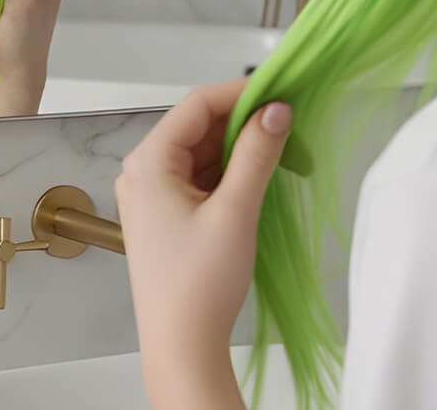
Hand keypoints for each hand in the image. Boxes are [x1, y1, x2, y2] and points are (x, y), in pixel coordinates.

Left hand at [116, 78, 292, 405]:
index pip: (196, 105)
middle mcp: (142, 171)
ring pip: (202, 152)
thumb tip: (276, 110)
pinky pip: (199, 176)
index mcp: (148, 162)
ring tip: (286, 153)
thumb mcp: (235, 210)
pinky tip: (262, 176)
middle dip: (246, 123)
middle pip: (198, 126)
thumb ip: (257, 154)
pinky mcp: (166, 214)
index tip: (283, 91)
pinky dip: (231, 172)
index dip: (241, 92)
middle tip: (293, 125)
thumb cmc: (199, 282)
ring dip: (242, 149)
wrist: (181, 344)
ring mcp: (152, 193)